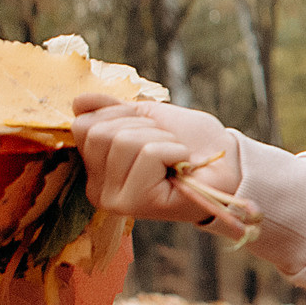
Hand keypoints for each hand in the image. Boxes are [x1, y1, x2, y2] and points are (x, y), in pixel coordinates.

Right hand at [71, 93, 253, 236]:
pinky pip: (148, 153)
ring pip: (124, 140)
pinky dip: (173, 150)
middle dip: (143, 126)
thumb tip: (78, 100)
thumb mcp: (148, 116)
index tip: (149, 129)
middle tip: (166, 145)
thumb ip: (112, 110)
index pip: (83, 124)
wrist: (227, 164)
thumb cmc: (190, 142)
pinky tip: (180, 167)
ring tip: (174, 157)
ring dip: (161, 139)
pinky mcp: (134, 204)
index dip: (122, 115)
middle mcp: (97, 188)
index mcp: (95, 167)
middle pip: (100, 132)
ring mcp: (113, 200)